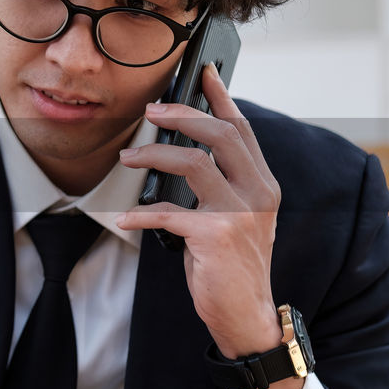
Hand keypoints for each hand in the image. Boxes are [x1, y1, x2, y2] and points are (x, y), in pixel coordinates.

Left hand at [114, 63, 281, 359]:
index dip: (221, 98)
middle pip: (219, 135)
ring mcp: (239, 214)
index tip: (203, 72)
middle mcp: (258, 193)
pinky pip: (169, 213)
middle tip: (150, 112)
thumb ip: (222, 185)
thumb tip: (184, 153)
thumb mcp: (236, 218)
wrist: (247, 316)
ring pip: (194, 163)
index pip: (242, 130)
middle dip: (182, 115)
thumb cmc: (232, 265)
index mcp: (264, 184)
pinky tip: (125, 218)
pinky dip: (142, 214)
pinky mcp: (216, 237)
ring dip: (154, 156)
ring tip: (128, 157)